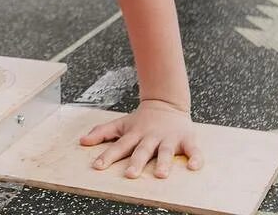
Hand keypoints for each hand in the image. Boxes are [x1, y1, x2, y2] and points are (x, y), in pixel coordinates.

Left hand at [80, 100, 201, 178]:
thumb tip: (82, 141)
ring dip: (164, 162)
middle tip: (130, 175)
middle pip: (142, 151)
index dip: (108, 156)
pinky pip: (192, 150)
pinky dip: (195, 158)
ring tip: (161, 174)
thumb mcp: (121, 124)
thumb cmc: (141, 120)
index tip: (98, 166)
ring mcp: (169, 139)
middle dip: (136, 163)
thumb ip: (102, 132)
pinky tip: (194, 167)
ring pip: (165, 152)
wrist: (166, 103)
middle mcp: (151, 137)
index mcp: (134, 135)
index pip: (119, 147)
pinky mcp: (186, 140)